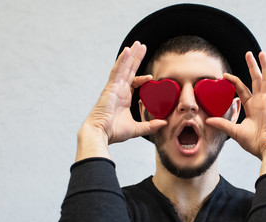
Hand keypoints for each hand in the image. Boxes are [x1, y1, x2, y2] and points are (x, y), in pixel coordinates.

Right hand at [76, 41, 166, 160]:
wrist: (101, 134)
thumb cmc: (114, 132)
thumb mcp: (137, 128)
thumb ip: (150, 125)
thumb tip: (164, 123)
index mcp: (123, 98)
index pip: (134, 82)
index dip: (143, 78)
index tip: (152, 77)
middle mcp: (118, 90)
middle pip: (129, 70)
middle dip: (136, 58)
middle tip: (142, 46)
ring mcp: (114, 87)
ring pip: (124, 67)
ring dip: (131, 55)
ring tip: (137, 44)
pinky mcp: (110, 87)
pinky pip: (117, 70)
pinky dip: (122, 60)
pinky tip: (127, 50)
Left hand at [206, 51, 265, 175]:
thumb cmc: (254, 143)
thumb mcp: (234, 132)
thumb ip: (222, 124)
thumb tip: (207, 120)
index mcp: (253, 108)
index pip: (243, 90)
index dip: (235, 81)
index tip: (225, 75)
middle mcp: (261, 102)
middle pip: (256, 80)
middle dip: (253, 67)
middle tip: (249, 54)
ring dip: (264, 66)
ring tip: (261, 53)